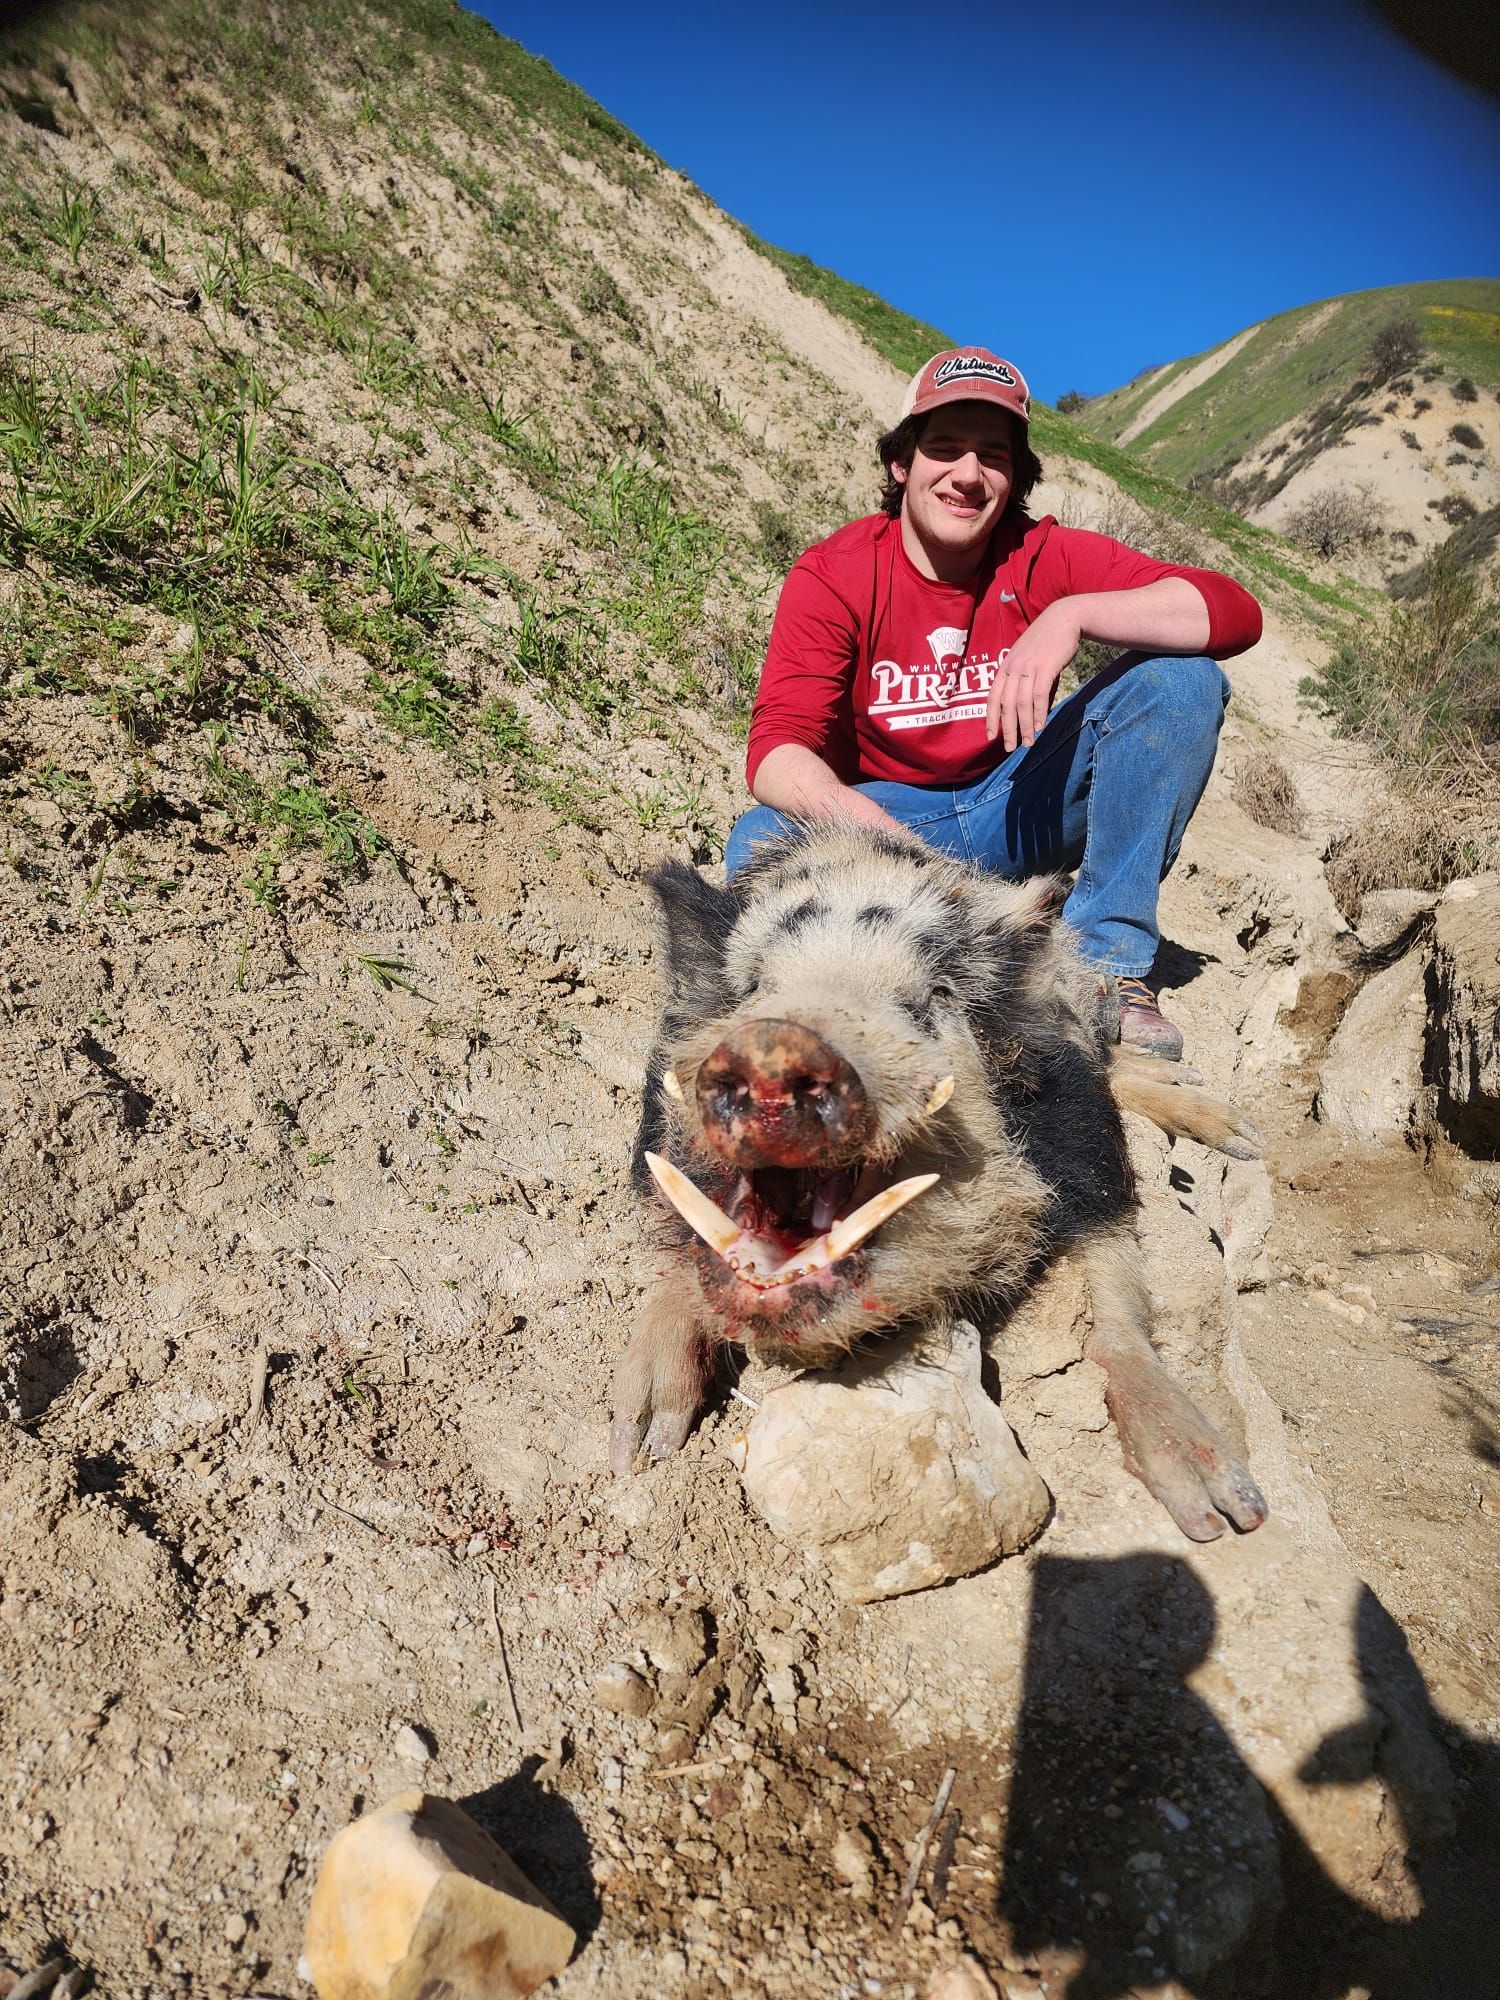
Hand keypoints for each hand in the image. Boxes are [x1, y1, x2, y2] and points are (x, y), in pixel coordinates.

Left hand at [985, 601, 1081, 751]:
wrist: (1065, 618)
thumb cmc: (1047, 642)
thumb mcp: (1028, 660)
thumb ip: (1025, 683)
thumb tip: (1029, 711)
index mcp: (1006, 667)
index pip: (992, 697)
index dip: (991, 719)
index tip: (991, 737)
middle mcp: (1013, 667)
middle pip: (1006, 705)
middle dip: (1007, 729)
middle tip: (1010, 748)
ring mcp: (1029, 667)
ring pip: (1022, 703)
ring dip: (1025, 726)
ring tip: (1029, 743)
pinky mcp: (1046, 666)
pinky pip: (1040, 695)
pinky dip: (1039, 713)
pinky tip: (1040, 726)